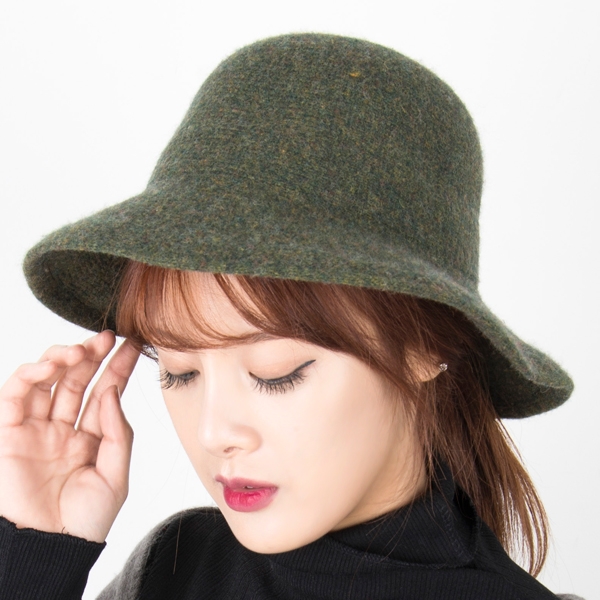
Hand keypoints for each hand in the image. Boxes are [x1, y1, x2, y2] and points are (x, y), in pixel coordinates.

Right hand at [0, 330, 139, 542]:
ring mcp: (36, 429)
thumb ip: (117, 432)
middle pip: (77, 380)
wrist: (52, 549)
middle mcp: (63, 428)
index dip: (118, 366)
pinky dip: (29, 375)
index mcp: (91, 436)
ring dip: (62, 359)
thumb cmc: (86, 519)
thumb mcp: (115, 474)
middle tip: (106, 337)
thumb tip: (111, 392)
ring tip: (81, 351)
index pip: (106, 391)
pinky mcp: (9, 434)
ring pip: (47, 381)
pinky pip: (15, 396)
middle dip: (92, 355)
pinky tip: (50, 366)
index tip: (134, 343)